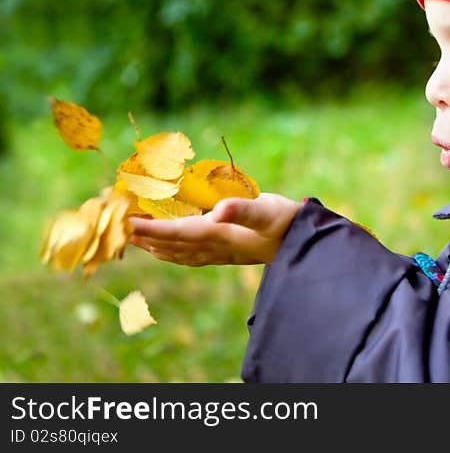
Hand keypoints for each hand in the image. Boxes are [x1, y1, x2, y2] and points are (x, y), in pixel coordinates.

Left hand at [128, 193, 303, 265]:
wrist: (310, 245)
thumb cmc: (289, 223)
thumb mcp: (268, 212)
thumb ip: (243, 210)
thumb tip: (219, 210)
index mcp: (222, 235)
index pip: (180, 232)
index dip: (153, 228)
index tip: (129, 222)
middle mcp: (219, 246)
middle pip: (174, 244)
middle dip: (149, 237)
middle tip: (123, 230)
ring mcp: (225, 253)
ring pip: (182, 252)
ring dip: (159, 246)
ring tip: (140, 241)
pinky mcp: (232, 252)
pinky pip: (195, 255)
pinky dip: (178, 252)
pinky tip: (176, 250)